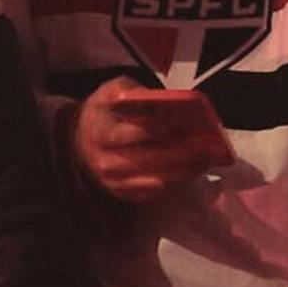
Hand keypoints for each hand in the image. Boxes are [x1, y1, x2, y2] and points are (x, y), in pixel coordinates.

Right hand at [71, 81, 236, 201]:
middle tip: (208, 147)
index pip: (135, 134)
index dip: (161, 130)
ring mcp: (115, 182)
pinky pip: (154, 194)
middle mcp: (107, 162)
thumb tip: (164, 100)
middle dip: (183, 155)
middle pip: (151, 161)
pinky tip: (192, 172)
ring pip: (156, 181)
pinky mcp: (123, 194)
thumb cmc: (104, 113)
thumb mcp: (111, 92)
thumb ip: (134, 92)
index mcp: (103, 133)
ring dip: (185, 172)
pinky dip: (176, 183)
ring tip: (207, 160)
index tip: (185, 125)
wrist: (78, 142)